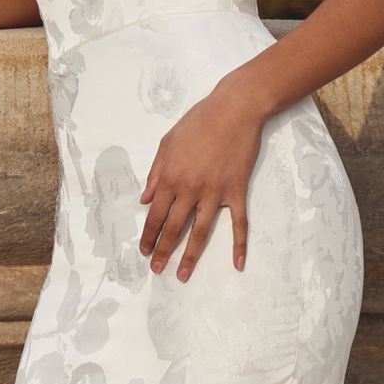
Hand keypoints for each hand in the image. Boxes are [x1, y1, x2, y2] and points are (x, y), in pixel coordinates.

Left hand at [139, 77, 266, 277]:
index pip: (155, 215)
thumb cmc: (199, 121)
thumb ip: (155, 173)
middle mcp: (190, 189)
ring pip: (200, 232)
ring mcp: (215, 193)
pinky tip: (237, 264)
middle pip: (173, 228)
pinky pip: (239, 224)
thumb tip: (145, 200)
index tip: (144, 252)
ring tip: (182, 274)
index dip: (148, 235)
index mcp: (170, 178)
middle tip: (157, 270)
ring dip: (190, 255)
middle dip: (163, 251)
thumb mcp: (167, 143)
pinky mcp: (237, 192)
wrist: (235, 109)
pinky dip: (239, 245)